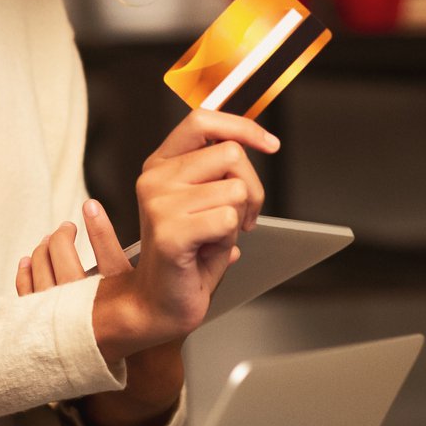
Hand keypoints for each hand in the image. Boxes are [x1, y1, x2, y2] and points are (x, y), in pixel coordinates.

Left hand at [18, 202, 191, 425]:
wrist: (141, 371)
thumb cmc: (163, 331)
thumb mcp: (186, 302)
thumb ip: (208, 271)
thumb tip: (231, 245)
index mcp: (125, 301)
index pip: (106, 265)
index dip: (97, 233)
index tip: (91, 208)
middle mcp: (92, 310)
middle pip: (65, 267)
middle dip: (62, 241)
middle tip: (68, 227)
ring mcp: (68, 317)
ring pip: (46, 276)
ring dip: (48, 251)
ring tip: (59, 235)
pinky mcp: (53, 323)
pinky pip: (30, 295)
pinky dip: (27, 274)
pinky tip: (30, 259)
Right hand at [93, 110, 276, 360]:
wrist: (159, 304)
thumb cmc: (186, 256)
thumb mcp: (204, 201)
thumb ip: (218, 170)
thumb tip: (249, 142)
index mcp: (160, 164)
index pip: (203, 120)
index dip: (242, 127)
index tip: (270, 144)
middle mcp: (154, 178)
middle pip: (230, 154)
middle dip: (252, 188)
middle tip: (241, 218)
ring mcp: (158, 203)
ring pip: (235, 190)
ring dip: (237, 219)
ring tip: (214, 238)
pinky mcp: (169, 232)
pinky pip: (228, 220)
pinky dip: (229, 240)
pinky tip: (206, 251)